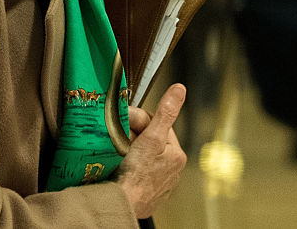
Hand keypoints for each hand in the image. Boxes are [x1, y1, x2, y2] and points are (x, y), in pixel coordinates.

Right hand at [115, 83, 186, 218]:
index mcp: (176, 154)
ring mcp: (159, 182)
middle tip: (118, 138)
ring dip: (129, 151)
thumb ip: (165, 112)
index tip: (124, 120)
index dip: (139, 120)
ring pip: (142, 156)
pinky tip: (119, 167)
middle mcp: (171, 169)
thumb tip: (179, 90)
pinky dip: (128, 167)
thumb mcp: (151, 138)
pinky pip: (136, 172)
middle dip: (133, 136)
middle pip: (149, 140)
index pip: (158, 124)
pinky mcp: (146, 193)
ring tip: (117, 153)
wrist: (120, 206)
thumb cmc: (135, 177)